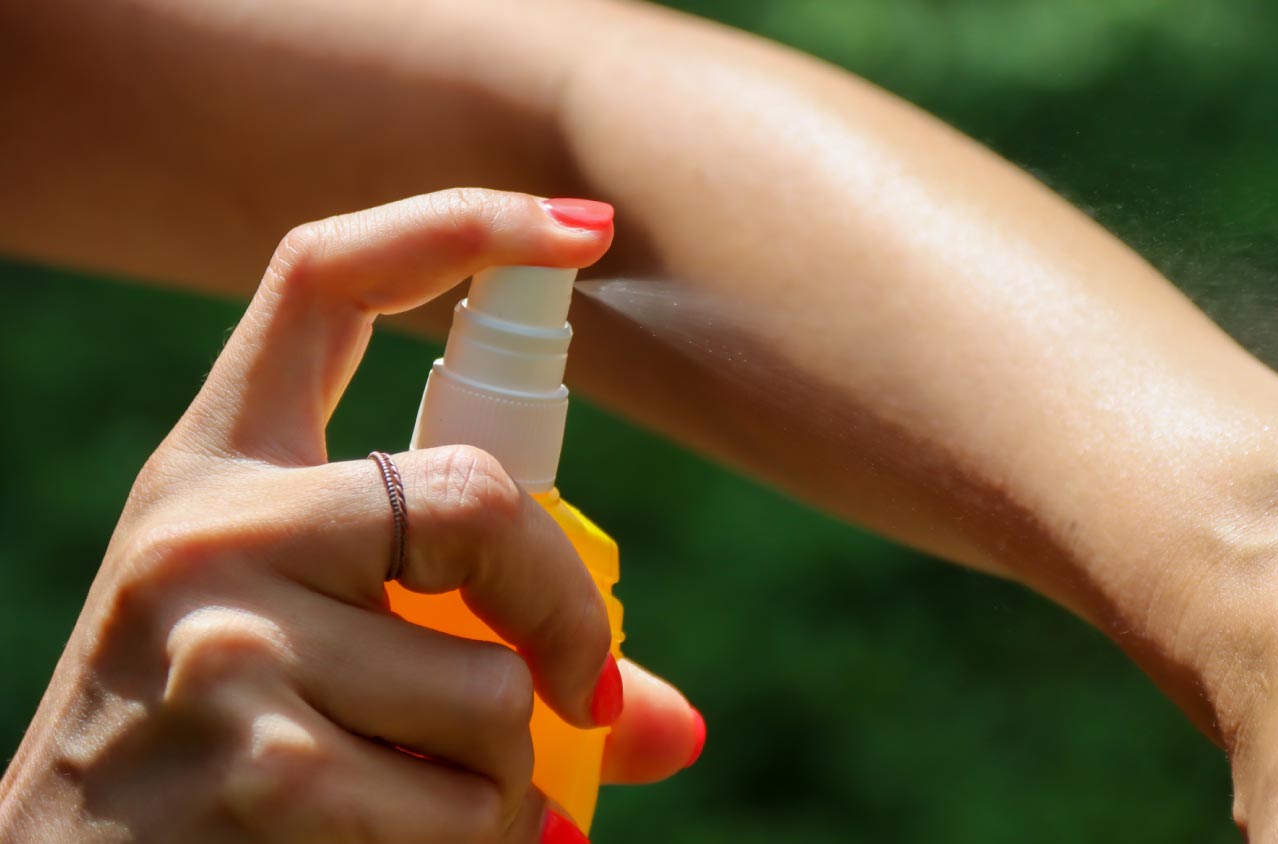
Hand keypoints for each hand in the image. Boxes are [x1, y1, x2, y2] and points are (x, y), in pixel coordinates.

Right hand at [0, 189, 703, 842]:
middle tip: (581, 692)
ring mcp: (224, 643)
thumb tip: (673, 726)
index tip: (581, 230)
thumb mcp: (292, 649)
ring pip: (491, 686)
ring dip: (503, 770)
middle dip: (563, 612)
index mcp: (217, 465)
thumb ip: (471, 643)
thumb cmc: (202, 749)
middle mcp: (208, 527)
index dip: (461, 225)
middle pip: (475, 498)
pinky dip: (477, 843)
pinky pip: (467, 805)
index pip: (326, 278)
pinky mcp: (262, 770)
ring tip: (424, 797)